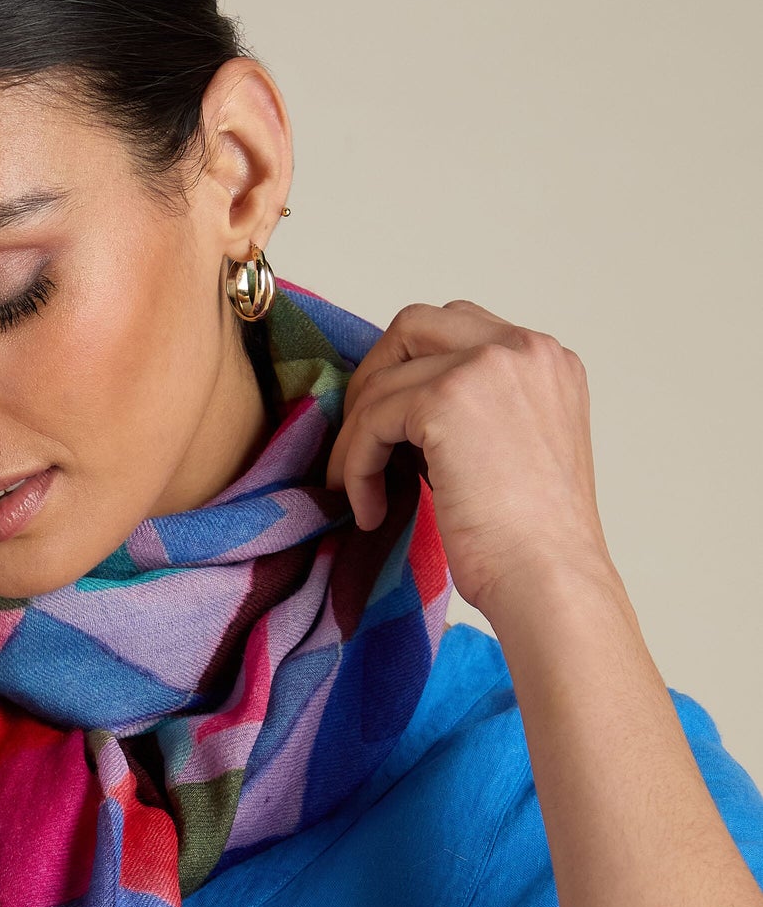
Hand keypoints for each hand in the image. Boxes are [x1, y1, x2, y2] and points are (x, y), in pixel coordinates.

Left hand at [324, 299, 613, 621]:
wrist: (549, 581)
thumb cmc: (532, 542)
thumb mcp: (515, 450)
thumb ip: (476, 412)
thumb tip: (400, 410)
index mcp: (547, 361)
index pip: (458, 331)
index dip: (411, 373)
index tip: (391, 427)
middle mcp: (526, 349)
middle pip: (415, 325)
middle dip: (374, 381)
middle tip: (358, 442)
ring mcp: (488, 366)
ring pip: (386, 379)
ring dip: (358, 435)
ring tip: (357, 488)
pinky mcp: (446, 400)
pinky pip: (372, 420)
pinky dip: (357, 465)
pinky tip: (369, 510)